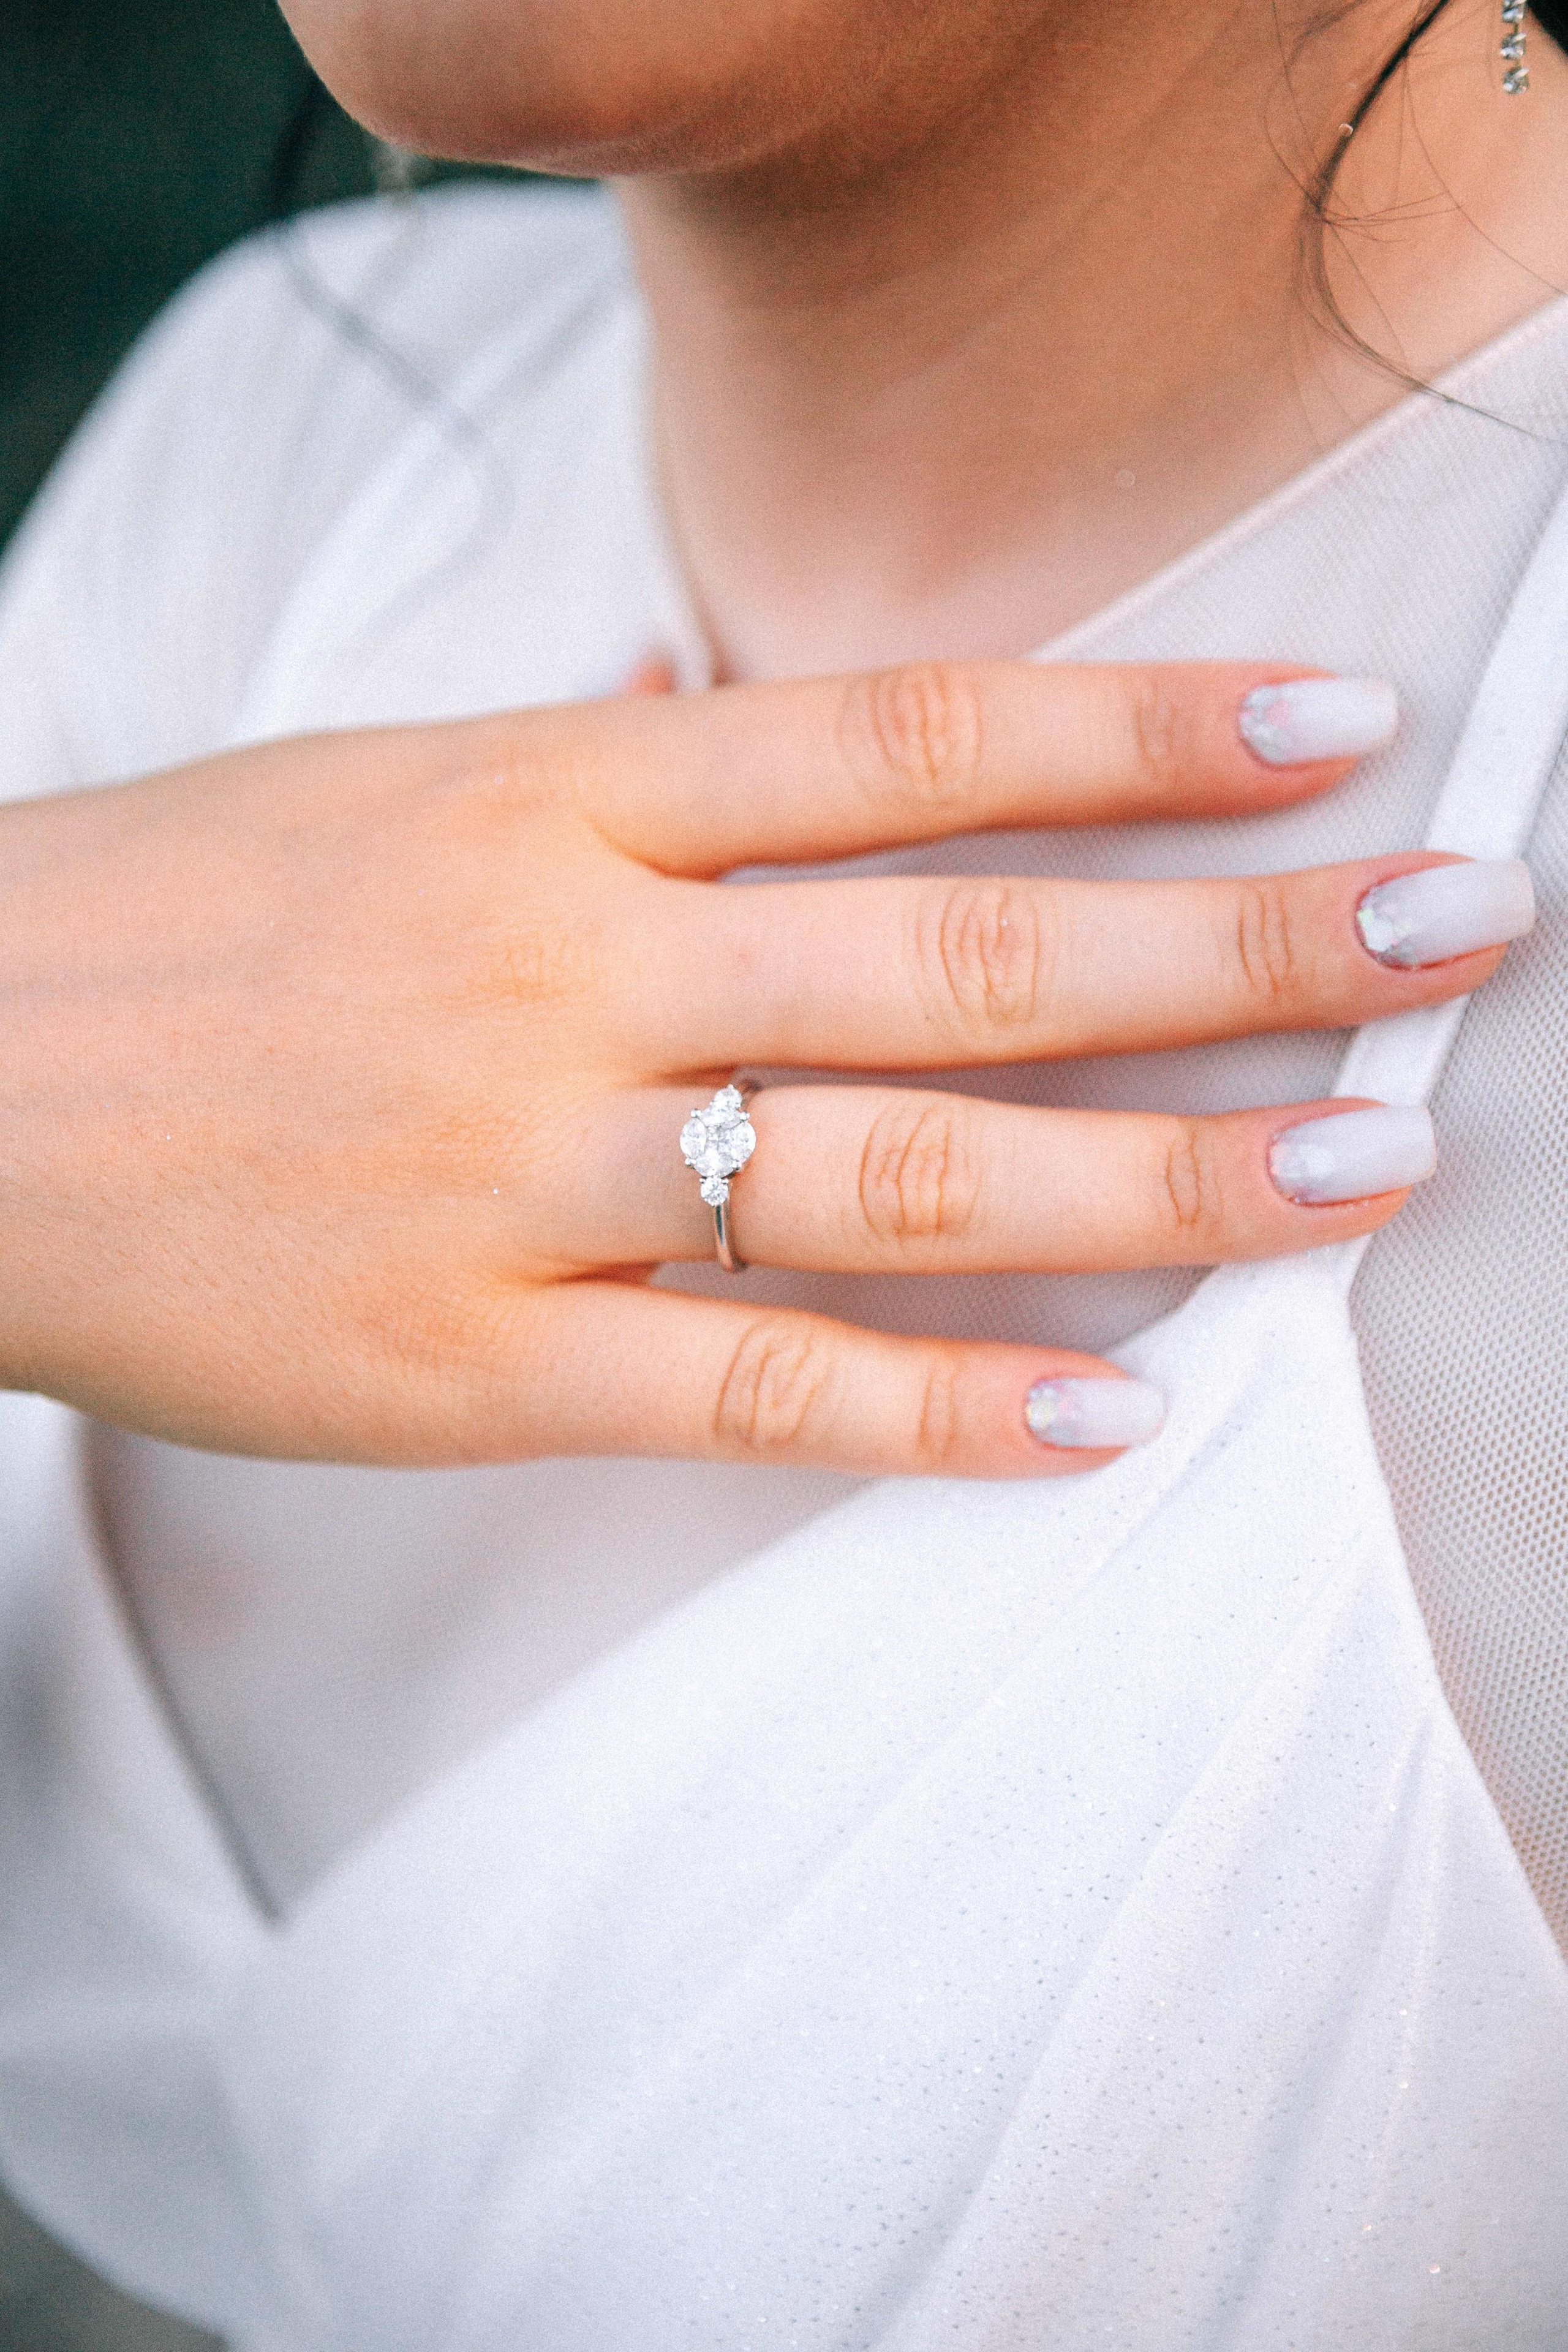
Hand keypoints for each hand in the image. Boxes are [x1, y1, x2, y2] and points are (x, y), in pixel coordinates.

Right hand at [0, 660, 1515, 1475]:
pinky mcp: (470, 1361)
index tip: (1340, 725)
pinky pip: (749, 1387)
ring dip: (1154, 1176)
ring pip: (892, 1169)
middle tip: (1451, 940)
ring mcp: (523, 1170)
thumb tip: (822, 755)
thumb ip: (626, 785)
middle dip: (1233, 945)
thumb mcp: (409, 783)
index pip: (904, 737)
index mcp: (553, 798)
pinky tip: (1109, 1420)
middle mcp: (565, 965)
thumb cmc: (197, 921)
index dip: (1139, 727)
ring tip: (1360, 1172)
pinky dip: (939, 1409)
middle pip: (958, 947)